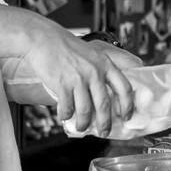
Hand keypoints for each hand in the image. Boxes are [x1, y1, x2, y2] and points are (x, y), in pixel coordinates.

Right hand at [21, 32, 135, 133]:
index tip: (126, 116)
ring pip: (85, 111)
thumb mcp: (92, 54)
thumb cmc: (66, 47)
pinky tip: (64, 116)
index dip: (127, 105)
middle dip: (105, 123)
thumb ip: (101, 70)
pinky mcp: (62, 84)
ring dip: (83, 123)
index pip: (124, 88)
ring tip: (81, 127)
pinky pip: (67, 108)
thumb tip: (106, 93)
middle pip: (105, 105)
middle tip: (104, 132)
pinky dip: (66, 116)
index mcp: (105, 64)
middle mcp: (94, 72)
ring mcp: (78, 79)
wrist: (43, 39)